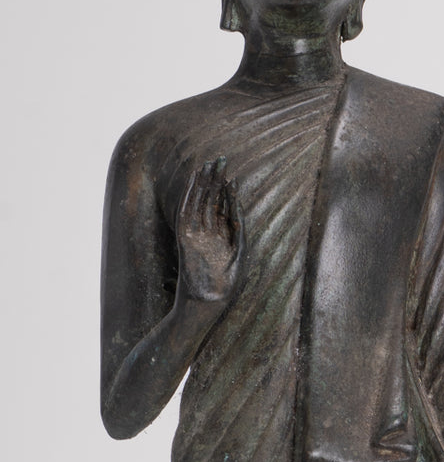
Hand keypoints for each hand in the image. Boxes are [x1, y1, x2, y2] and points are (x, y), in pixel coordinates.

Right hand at [175, 156, 243, 305]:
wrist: (208, 301)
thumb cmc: (227, 285)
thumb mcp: (240, 254)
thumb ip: (238, 230)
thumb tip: (238, 209)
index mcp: (222, 237)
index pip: (223, 208)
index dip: (228, 191)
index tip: (232, 176)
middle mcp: (209, 232)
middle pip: (211, 200)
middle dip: (216, 181)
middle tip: (221, 160)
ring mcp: (196, 234)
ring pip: (200, 202)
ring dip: (204, 183)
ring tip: (209, 165)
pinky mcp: (185, 238)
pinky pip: (187, 211)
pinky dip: (190, 196)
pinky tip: (195, 181)